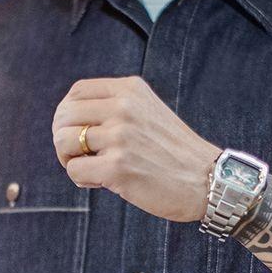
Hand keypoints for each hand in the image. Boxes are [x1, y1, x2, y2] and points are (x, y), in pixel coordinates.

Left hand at [52, 76, 221, 221]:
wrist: (208, 180)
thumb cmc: (175, 152)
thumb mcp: (148, 112)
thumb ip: (115, 107)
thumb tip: (68, 121)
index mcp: (130, 90)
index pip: (76, 92)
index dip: (68, 114)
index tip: (78, 133)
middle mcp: (123, 108)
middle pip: (63, 116)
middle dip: (63, 138)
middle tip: (79, 156)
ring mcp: (120, 137)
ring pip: (63, 142)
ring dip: (70, 160)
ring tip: (91, 169)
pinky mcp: (117, 167)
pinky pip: (75, 170)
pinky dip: (82, 180)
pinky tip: (102, 182)